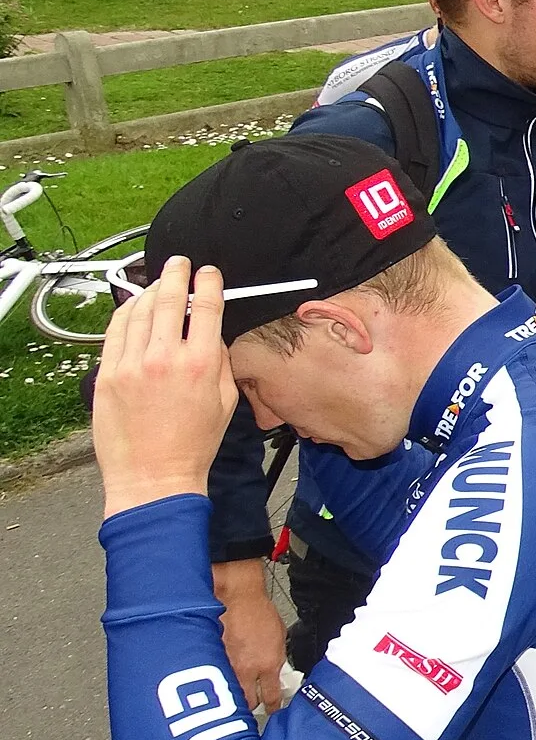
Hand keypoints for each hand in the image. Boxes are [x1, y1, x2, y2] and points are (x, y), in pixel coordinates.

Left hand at [94, 256, 238, 518]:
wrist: (155, 475)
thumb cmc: (191, 446)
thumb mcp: (224, 402)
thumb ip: (220, 362)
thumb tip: (210, 335)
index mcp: (200, 365)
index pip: (206, 307)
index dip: (208, 283)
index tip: (208, 274)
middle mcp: (165, 359)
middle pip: (169, 299)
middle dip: (176, 274)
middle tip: (179, 264)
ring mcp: (132, 364)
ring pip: (139, 310)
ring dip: (150, 291)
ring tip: (156, 285)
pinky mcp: (108, 374)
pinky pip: (115, 331)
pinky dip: (124, 313)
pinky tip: (132, 308)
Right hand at [214, 559, 287, 714]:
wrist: (236, 595)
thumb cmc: (257, 610)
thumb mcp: (279, 637)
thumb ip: (276, 659)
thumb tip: (275, 673)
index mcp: (268, 664)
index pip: (272, 697)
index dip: (273, 708)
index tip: (272, 711)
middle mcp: (246, 670)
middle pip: (247, 704)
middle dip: (249, 709)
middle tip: (250, 709)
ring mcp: (225, 666)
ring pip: (227, 695)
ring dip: (231, 698)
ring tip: (232, 699)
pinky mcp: (209, 660)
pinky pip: (213, 678)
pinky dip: (215, 681)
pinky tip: (215, 681)